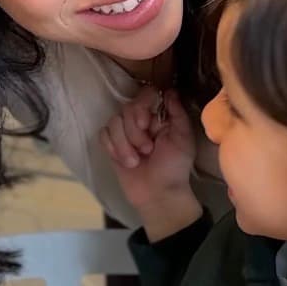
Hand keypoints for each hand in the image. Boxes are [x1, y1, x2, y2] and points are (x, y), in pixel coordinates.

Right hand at [100, 86, 199, 236]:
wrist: (158, 195)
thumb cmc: (174, 167)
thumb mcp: (183, 139)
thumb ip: (177, 113)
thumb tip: (169, 90)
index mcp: (159, 116)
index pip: (145, 94)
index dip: (141, 106)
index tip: (146, 124)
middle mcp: (141, 120)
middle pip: (126, 108)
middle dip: (134, 132)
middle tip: (147, 150)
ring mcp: (124, 133)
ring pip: (113, 122)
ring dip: (124, 144)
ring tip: (136, 161)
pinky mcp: (112, 146)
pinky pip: (103, 134)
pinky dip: (113, 148)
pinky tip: (124, 161)